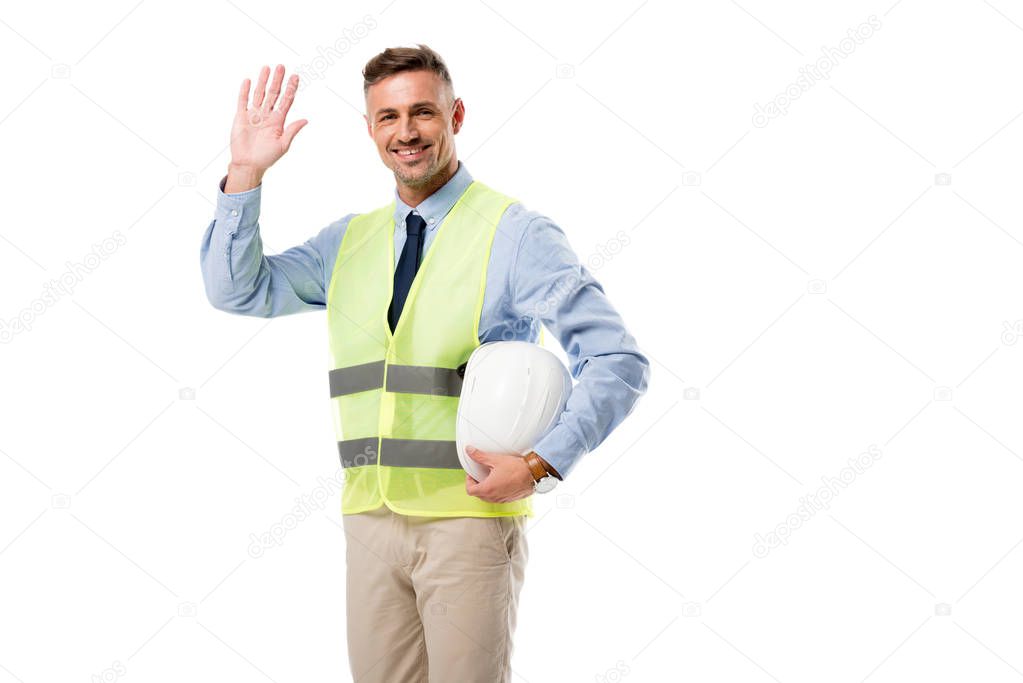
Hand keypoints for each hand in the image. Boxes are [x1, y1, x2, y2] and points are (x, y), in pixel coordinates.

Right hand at [226, 64, 307, 191]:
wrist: (249, 165)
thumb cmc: (267, 157)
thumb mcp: (283, 145)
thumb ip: (292, 131)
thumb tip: (305, 120)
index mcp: (278, 121)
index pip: (285, 101)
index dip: (290, 89)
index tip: (295, 76)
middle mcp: (266, 115)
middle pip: (273, 94)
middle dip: (277, 81)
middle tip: (281, 67)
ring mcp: (253, 115)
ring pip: (259, 94)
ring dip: (263, 81)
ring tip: (267, 68)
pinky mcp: (241, 117)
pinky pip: (243, 101)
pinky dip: (245, 91)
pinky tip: (249, 81)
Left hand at [464, 446, 533, 502]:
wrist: (533, 473)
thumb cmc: (517, 468)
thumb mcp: (495, 460)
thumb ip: (480, 456)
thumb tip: (470, 451)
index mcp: (488, 489)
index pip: (470, 490)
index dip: (468, 481)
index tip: (472, 474)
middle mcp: (494, 497)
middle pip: (478, 495)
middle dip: (476, 485)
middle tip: (479, 475)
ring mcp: (502, 499)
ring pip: (487, 498)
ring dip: (486, 489)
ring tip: (490, 478)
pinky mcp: (510, 499)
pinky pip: (497, 498)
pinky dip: (495, 491)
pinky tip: (500, 482)